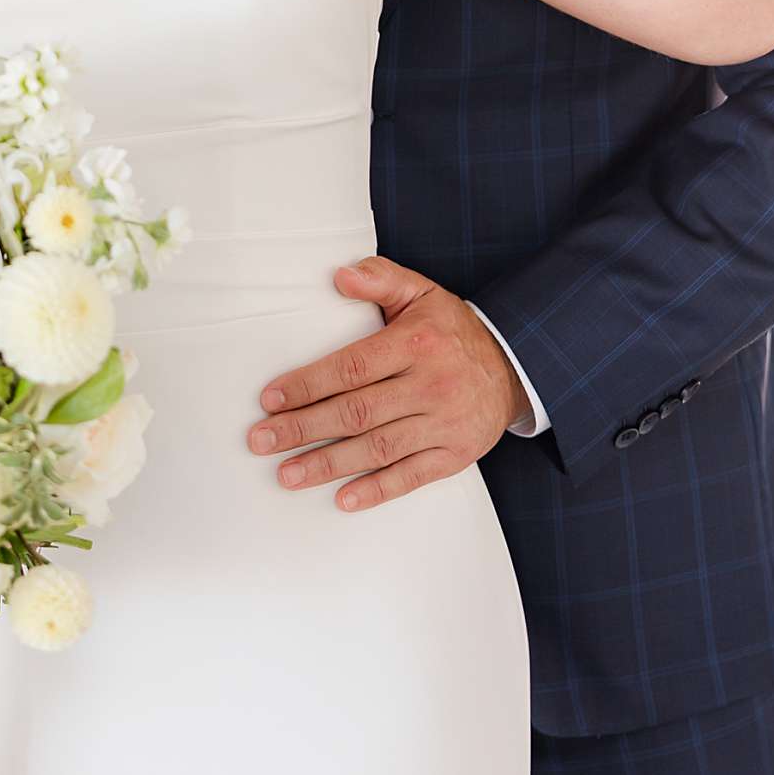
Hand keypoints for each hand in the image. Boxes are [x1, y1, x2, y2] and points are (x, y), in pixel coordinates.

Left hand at [246, 257, 526, 511]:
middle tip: (260, 440)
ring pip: (378, 448)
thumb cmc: (450, 330)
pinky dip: (376, 490)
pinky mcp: (455, 455)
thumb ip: (380, 277)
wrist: (512, 367)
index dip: (308, 384)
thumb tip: (339, 275)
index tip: (270, 399)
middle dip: (303, 428)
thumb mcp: (421, 292)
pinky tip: (341, 499)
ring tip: (286, 474)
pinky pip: (411, 477)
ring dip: (328, 464)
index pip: (352, 367)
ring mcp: (444, 424)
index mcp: (417, 343)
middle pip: (357, 412)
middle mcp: (431, 385)